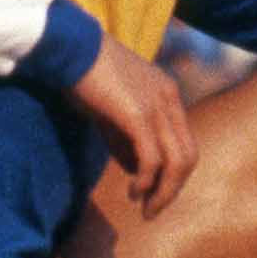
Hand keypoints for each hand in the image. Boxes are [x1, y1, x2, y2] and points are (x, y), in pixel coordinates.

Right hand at [68, 32, 195, 216]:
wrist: (68, 47)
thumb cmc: (83, 75)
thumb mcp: (112, 110)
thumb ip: (126, 139)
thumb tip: (135, 171)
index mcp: (167, 93)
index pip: (185, 143)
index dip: (174, 174)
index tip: (153, 193)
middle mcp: (169, 99)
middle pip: (188, 157)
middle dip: (173, 189)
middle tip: (153, 210)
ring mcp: (156, 106)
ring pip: (177, 163)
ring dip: (164, 192)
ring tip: (146, 209)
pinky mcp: (138, 115)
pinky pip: (152, 159)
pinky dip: (147, 182)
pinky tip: (134, 192)